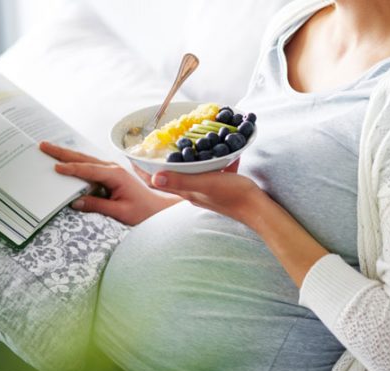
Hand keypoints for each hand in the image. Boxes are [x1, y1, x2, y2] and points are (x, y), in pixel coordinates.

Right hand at [40, 142, 180, 225]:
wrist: (158, 208)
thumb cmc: (143, 210)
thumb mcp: (121, 212)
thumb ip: (98, 206)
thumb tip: (75, 202)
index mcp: (116, 175)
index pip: (88, 170)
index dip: (71, 169)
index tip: (54, 168)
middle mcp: (113, 168)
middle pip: (83, 158)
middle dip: (62, 152)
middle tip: (43, 145)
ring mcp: (112, 169)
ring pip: (85, 159)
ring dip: (66, 154)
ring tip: (48, 147)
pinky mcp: (110, 174)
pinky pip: (90, 165)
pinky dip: (76, 161)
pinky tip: (65, 159)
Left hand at [136, 159, 328, 287]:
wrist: (257, 208)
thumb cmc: (232, 195)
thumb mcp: (205, 183)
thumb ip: (181, 180)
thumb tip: (154, 177)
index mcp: (186, 190)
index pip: (157, 181)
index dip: (143, 170)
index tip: (132, 154)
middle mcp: (193, 191)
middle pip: (170, 176)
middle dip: (160, 163)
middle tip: (153, 146)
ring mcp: (207, 189)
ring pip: (189, 173)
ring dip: (183, 161)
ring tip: (179, 145)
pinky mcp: (220, 186)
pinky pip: (210, 171)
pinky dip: (209, 160)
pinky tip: (217, 149)